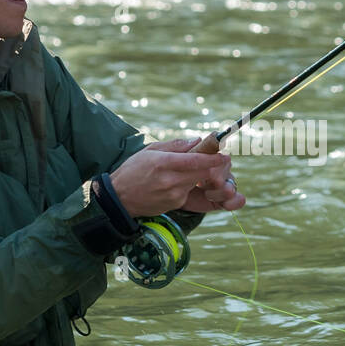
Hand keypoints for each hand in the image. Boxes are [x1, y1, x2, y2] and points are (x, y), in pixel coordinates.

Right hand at [110, 139, 242, 217]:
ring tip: (195, 168)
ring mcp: (174, 195)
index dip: (213, 158)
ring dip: (202, 176)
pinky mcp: (175, 204)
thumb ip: (176, 145)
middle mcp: (171, 181)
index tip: (225, 154)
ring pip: (199, 183)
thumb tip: (197, 140)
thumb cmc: (133, 170)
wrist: (119, 198)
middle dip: (213, 166)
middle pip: (203, 173)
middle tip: (219, 159)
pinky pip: (191, 192)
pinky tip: (181, 180)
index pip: (196, 161)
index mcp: (164, 163)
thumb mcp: (150, 151)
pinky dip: (191, 185)